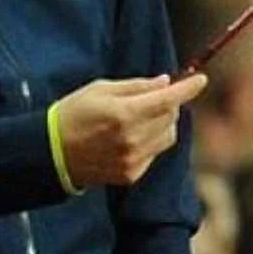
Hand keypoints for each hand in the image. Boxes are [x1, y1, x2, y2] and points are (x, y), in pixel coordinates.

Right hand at [54, 73, 206, 188]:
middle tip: (154, 96)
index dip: (187, 89)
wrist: (52, 152)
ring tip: (142, 117)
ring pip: (168, 136)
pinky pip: (155, 152)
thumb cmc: (73, 113)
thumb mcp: (99, 89)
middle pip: (171, 117)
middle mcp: (133, 138)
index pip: (168, 100)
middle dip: (169, 103)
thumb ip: (135, 86)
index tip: (200, 79)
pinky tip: (131, 136)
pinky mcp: (132, 173)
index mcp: (124, 114)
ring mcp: (134, 159)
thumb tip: (164, 82)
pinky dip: (151, 140)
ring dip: (163, 123)